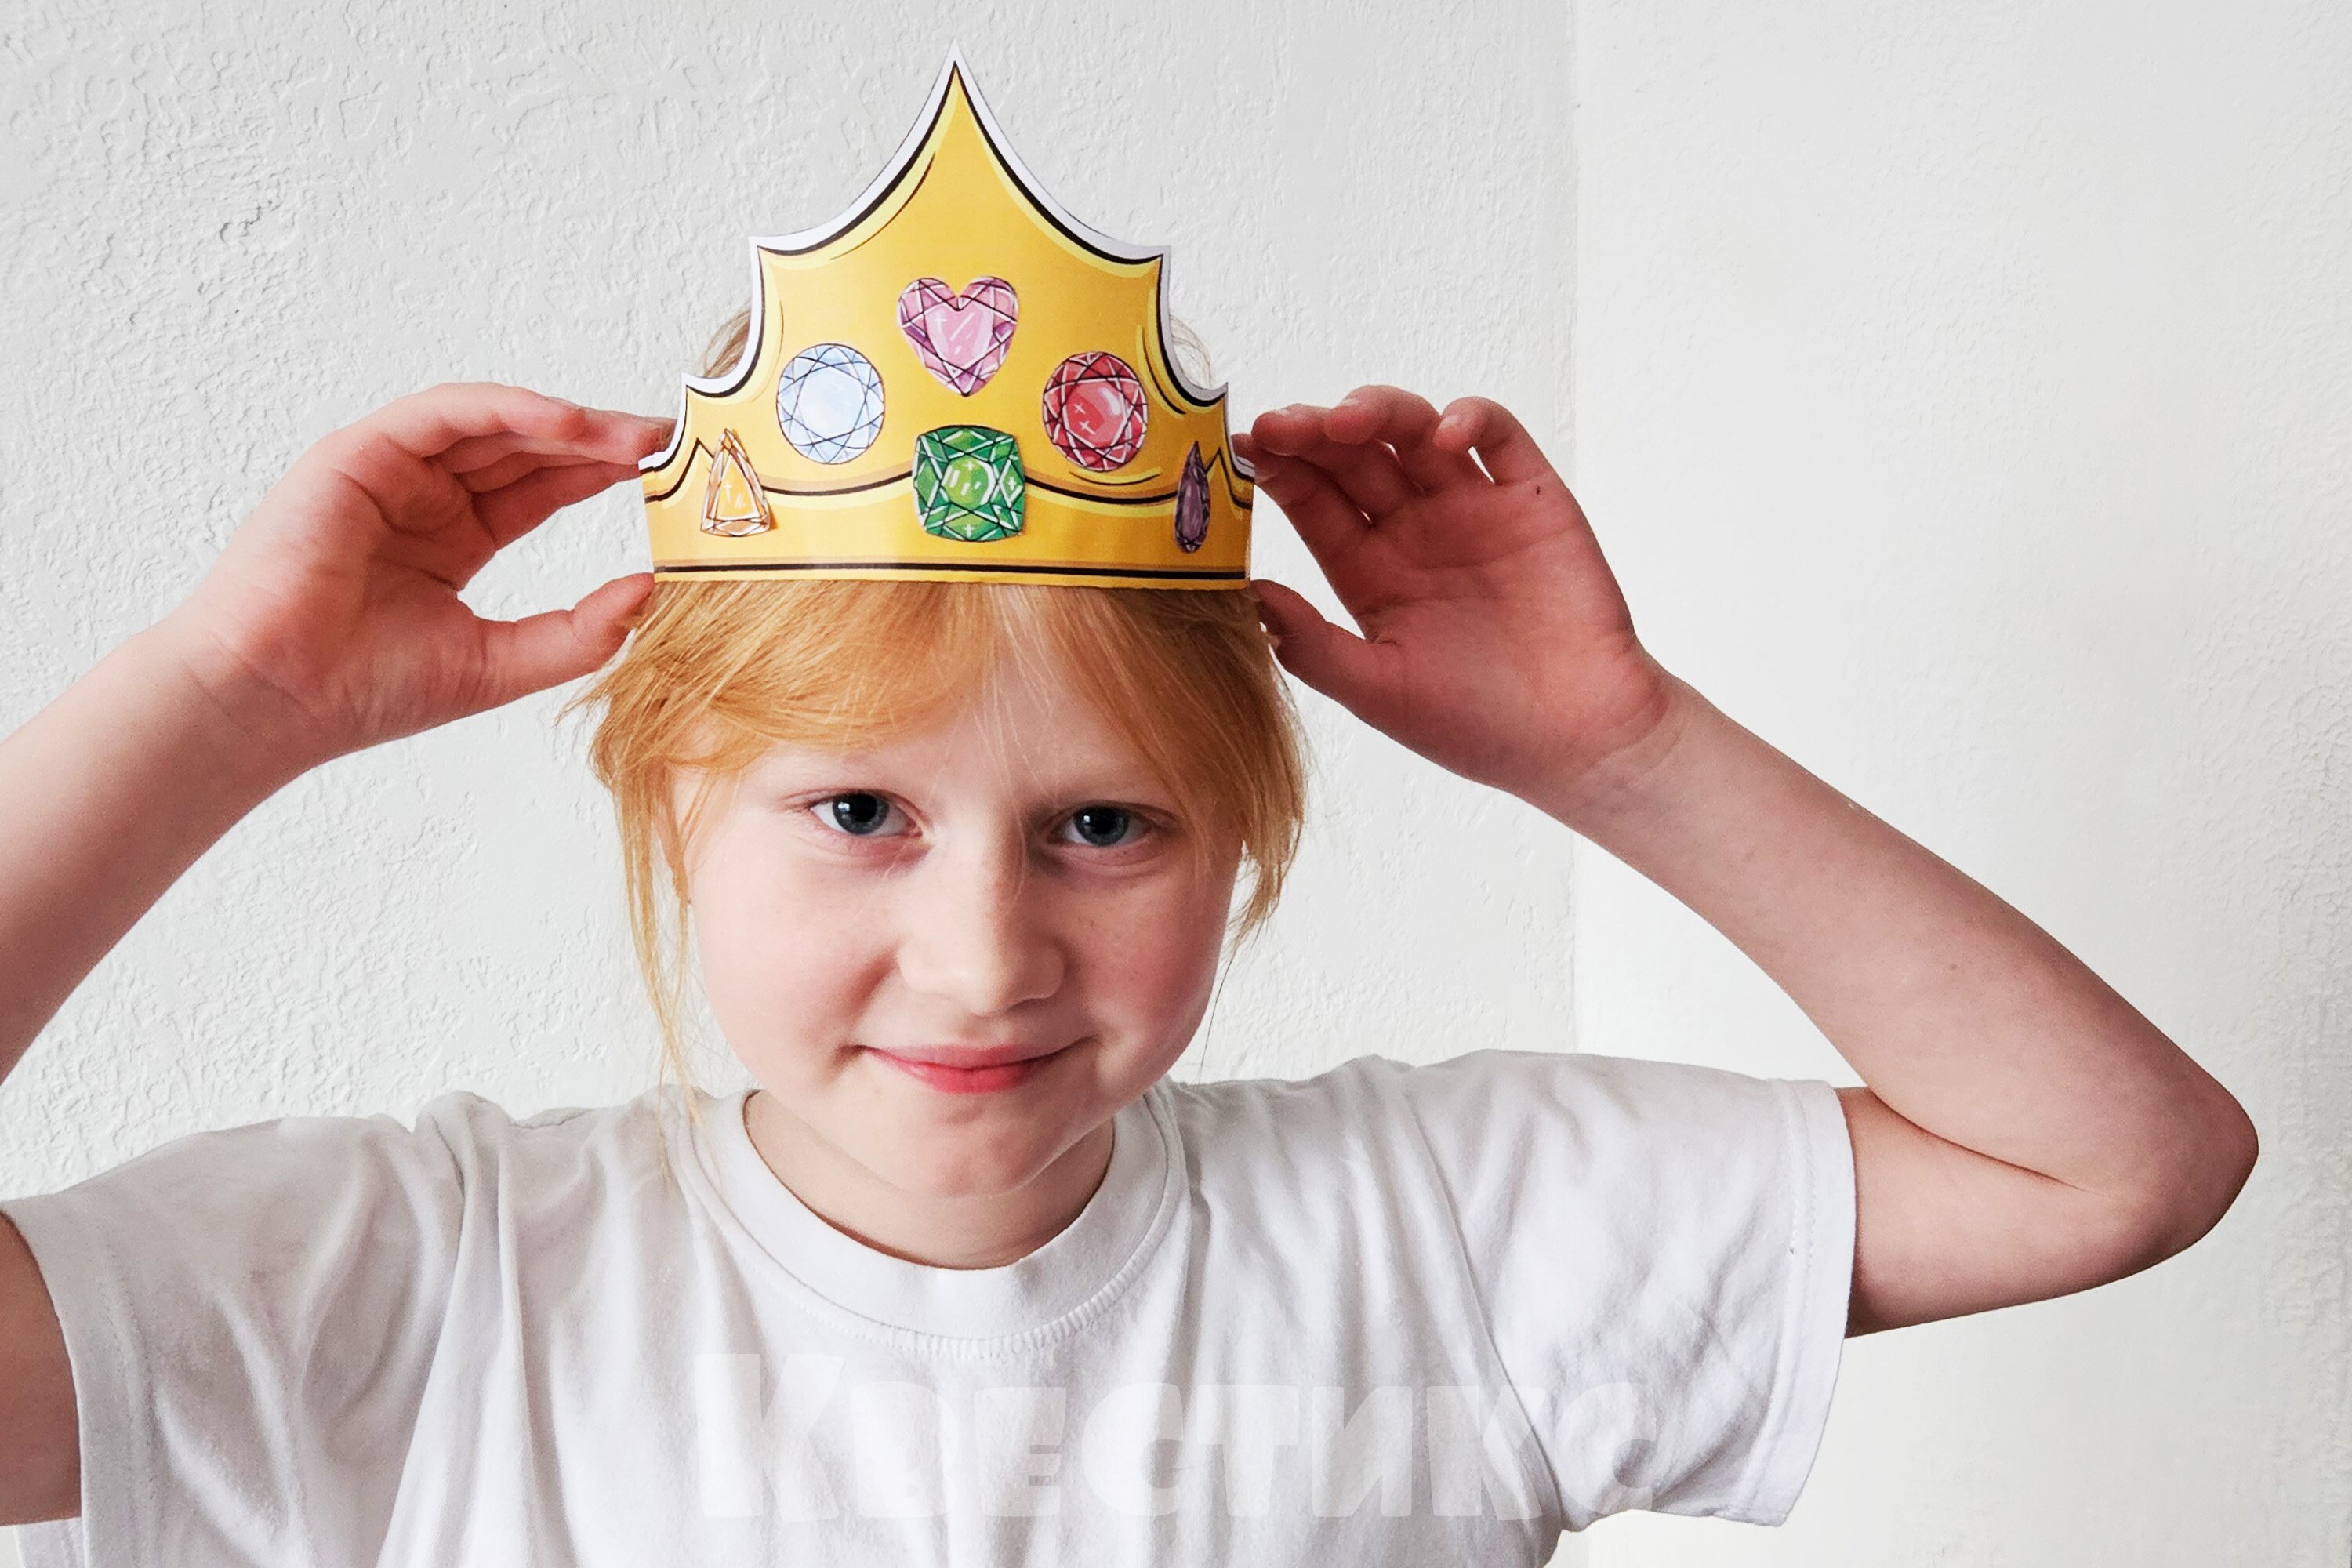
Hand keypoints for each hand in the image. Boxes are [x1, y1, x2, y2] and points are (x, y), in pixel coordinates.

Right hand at [162, 383, 668, 769]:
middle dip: (599, 440)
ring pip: (492, 423)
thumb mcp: (503, 662)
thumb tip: (650, 590)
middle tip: (668, 439)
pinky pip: (443, 413)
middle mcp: (424, 498)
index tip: (667, 473)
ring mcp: (390, 472)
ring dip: (566, 422)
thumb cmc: (368, 692)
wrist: (280, 700)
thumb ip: (579, 631)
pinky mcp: (356, 454)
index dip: (602, 475)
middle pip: (526, 448)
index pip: (542, 490)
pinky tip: (566, 424)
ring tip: (633, 434)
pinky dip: (506, 409)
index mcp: (455, 540)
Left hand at [1240, 386, 1676, 810]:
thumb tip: (1246, 594)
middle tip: (1280, 426)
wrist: (1577, 740)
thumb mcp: (1378, 691)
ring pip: (1415, 432)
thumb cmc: (1478, 725)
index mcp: (1369, 572)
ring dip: (1377, 412)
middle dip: (1314, 433)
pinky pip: (1499, 437)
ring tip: (1345, 421)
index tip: (1244, 449)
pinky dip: (1471, 418)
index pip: (1314, 502)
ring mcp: (1472, 508)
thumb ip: (1312, 645)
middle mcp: (1415, 531)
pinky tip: (1444, 435)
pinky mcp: (1532, 498)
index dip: (1280, 470)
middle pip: (1353, 457)